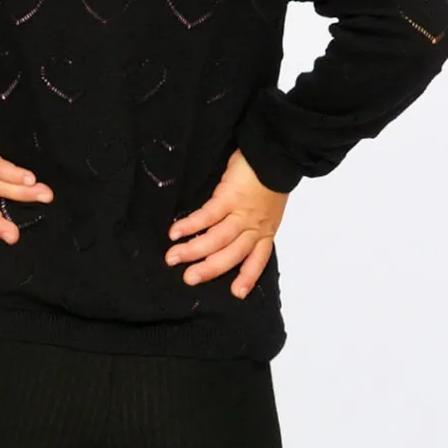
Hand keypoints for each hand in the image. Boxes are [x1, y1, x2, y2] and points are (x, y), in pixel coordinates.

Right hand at [166, 147, 287, 298]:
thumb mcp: (265, 208)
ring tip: (172, 258)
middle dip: (209, 269)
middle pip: (232, 254)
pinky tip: (174, 233)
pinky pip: (208, 216)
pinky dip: (190, 225)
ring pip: (217, 239)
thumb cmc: (268, 178)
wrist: (274, 154)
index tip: (236, 294)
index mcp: (265, 230)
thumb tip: (224, 235)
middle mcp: (254, 226)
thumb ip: (249, 223)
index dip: (247, 277)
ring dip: (193, 250)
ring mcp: (242, 213)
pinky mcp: (229, 197)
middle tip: (188, 279)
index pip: (258, 260)